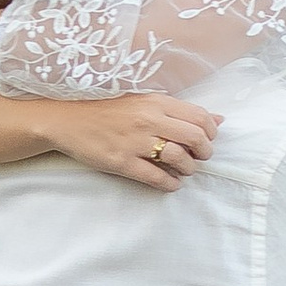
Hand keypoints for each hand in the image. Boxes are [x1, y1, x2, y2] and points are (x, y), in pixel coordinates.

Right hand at [34, 95, 222, 189]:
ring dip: (188, 169)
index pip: (199, 117)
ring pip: (178, 159)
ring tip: (184, 170)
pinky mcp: (121, 162)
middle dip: (205, 153)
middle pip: (194, 138)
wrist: (68, 120)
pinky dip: (170, 184)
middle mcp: (148, 120)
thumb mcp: (144, 102)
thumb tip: (218, 119)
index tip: (207, 140)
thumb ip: (179, 110)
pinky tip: (171, 183)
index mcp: (155, 102)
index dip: (211, 132)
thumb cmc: (108, 110)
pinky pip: (155, 177)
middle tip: (200, 158)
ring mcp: (134, 142)